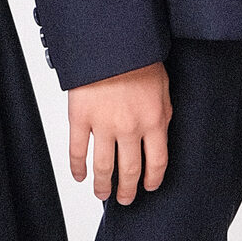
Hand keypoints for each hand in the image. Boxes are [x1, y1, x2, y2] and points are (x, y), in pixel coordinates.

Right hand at [67, 62, 171, 203]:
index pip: (157, 162)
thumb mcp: (163, 88)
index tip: (149, 187)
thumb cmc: (140, 58)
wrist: (111, 41)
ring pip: (103, 167)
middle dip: (128, 190)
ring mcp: (103, 125)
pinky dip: (77, 167)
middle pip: (130, 170)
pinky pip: (78, 150)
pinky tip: (80, 176)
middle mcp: (130, 129)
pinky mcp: (80, 118)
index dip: (153, 179)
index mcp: (154, 121)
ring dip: (103, 185)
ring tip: (103, 194)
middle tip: (125, 199)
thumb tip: (159, 136)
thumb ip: (161, 114)